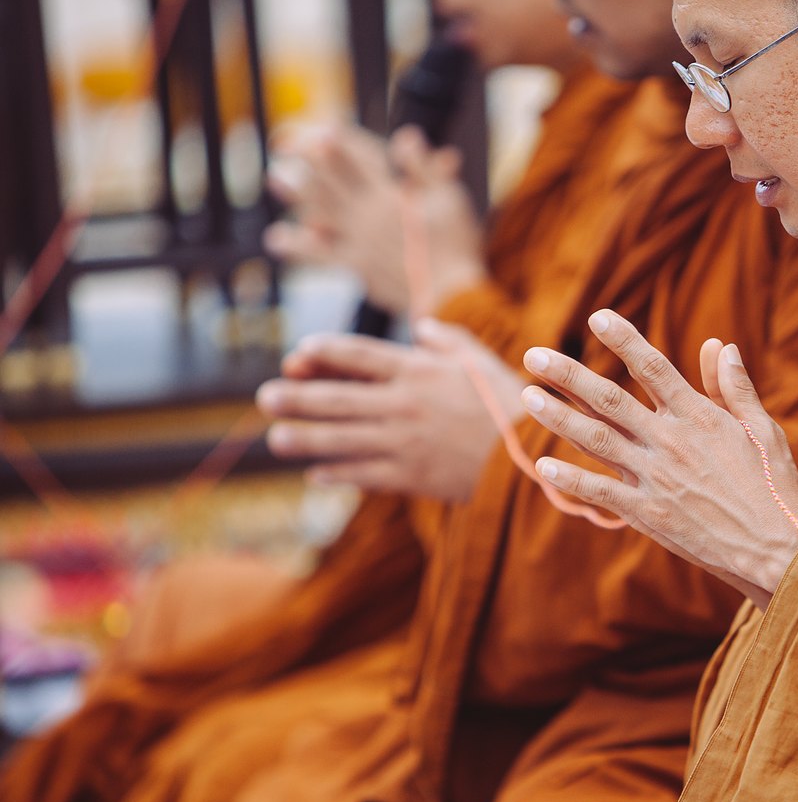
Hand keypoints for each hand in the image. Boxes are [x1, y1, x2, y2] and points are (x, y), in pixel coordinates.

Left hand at [256, 319, 524, 500]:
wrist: (529, 457)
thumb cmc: (510, 405)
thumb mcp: (483, 361)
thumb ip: (449, 340)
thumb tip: (421, 325)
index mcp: (418, 370)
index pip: (357, 354)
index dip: (322, 352)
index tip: (296, 354)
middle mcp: (403, 403)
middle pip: (336, 397)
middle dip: (296, 397)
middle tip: (265, 397)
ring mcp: (403, 441)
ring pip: (340, 438)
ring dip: (303, 438)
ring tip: (276, 438)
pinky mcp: (410, 475)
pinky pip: (363, 473)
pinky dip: (337, 473)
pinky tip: (317, 473)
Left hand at [265, 125, 484, 316]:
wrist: (450, 294)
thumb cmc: (455, 244)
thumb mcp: (449, 198)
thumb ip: (424, 168)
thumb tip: (406, 135)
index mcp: (390, 194)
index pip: (359, 158)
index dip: (340, 141)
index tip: (322, 126)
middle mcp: (367, 214)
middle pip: (330, 181)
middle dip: (306, 159)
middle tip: (282, 143)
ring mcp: (358, 241)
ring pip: (318, 211)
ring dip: (295, 193)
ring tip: (275, 177)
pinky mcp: (356, 266)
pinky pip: (319, 254)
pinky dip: (298, 245)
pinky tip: (278, 237)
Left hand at [520, 310, 797, 609]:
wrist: (777, 548)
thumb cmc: (775, 487)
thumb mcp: (762, 430)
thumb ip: (734, 389)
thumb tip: (720, 346)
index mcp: (699, 416)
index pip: (653, 367)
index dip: (623, 340)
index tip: (597, 316)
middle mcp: (671, 442)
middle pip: (609, 399)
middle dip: (568, 375)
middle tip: (533, 354)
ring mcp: (656, 478)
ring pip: (595, 440)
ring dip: (557, 417)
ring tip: (527, 396)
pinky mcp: (649, 515)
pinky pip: (601, 492)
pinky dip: (570, 479)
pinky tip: (542, 465)